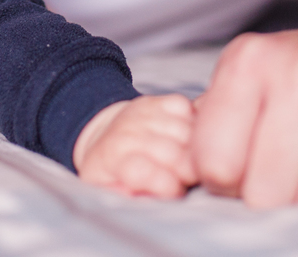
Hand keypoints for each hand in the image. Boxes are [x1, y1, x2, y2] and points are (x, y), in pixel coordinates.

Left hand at [74, 95, 196, 197]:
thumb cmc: (110, 169)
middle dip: (187, 172)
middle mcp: (128, 132)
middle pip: (175, 155)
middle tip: (184, 178)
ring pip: (185, 132)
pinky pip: (185, 107)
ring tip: (187, 159)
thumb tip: (137, 197)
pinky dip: (192, 122)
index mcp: (114, 158)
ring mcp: (144, 113)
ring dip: (193, 150)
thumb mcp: (105, 190)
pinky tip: (186, 136)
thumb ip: (122, 198)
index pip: (149, 174)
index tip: (172, 191)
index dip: (169, 188)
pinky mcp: (158, 100)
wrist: (104, 133)